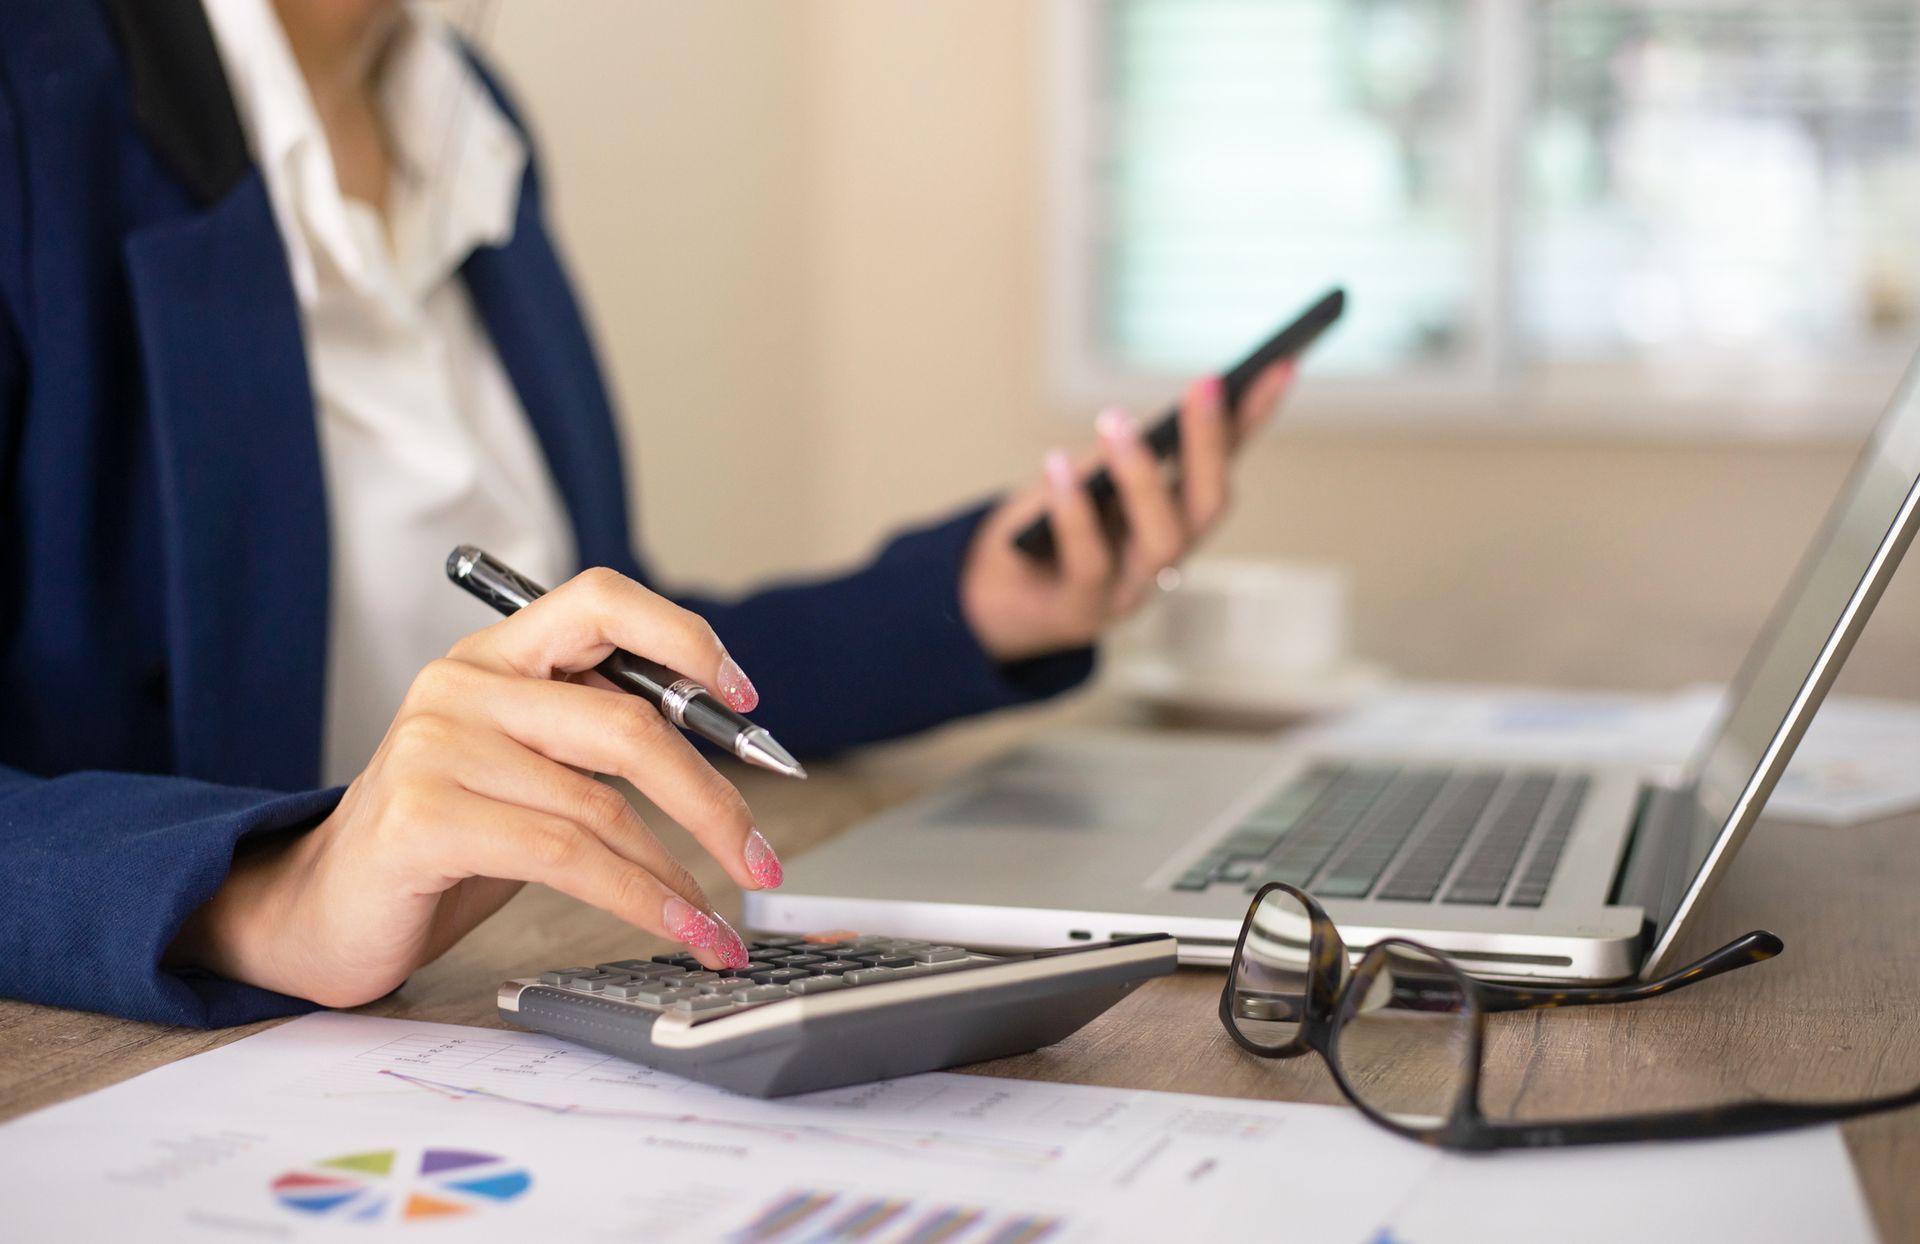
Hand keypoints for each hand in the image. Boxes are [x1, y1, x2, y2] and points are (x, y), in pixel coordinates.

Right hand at [167, 569, 783, 1006]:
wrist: (319, 910)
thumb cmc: (442, 840)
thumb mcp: (526, 769)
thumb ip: (598, 740)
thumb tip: (725, 754)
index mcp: (496, 656)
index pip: (601, 601)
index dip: (684, 637)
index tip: (747, 698)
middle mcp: (463, 685)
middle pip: (627, 722)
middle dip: (714, 799)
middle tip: (762, 857)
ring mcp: (437, 748)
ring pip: (603, 806)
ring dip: (681, 874)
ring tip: (720, 920)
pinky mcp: (425, 819)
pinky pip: (567, 857)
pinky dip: (640, 898)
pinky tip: (678, 926)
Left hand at [960, 361, 1297, 661]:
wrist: (985, 603)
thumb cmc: (1039, 533)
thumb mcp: (1079, 480)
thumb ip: (1113, 459)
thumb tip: (1138, 430)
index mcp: (1172, 517)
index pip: (1224, 462)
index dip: (1253, 417)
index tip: (1280, 365)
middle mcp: (1165, 556)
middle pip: (1207, 506)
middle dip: (1210, 444)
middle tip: (1206, 386)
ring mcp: (1130, 591)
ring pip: (1162, 540)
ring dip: (1143, 477)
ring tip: (1117, 423)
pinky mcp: (1084, 612)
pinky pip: (1089, 563)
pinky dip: (1074, 512)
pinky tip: (1056, 467)